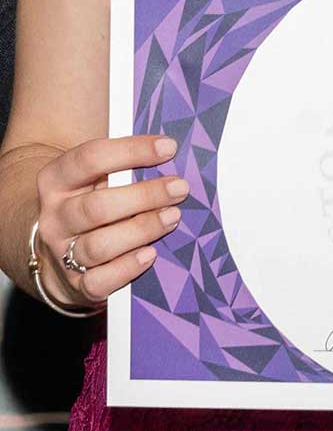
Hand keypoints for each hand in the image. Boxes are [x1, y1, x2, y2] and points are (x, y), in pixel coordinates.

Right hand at [34, 135, 188, 306]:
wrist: (60, 249)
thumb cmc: (92, 198)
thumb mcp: (96, 175)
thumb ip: (124, 163)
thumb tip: (171, 150)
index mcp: (57, 179)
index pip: (91, 159)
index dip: (132, 150)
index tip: (169, 147)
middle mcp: (55, 216)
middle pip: (97, 206)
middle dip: (144, 196)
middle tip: (179, 188)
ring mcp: (62, 252)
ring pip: (99, 245)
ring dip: (141, 230)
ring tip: (173, 217)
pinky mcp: (75, 283)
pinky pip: (98, 281)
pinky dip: (127, 269)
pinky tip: (150, 254)